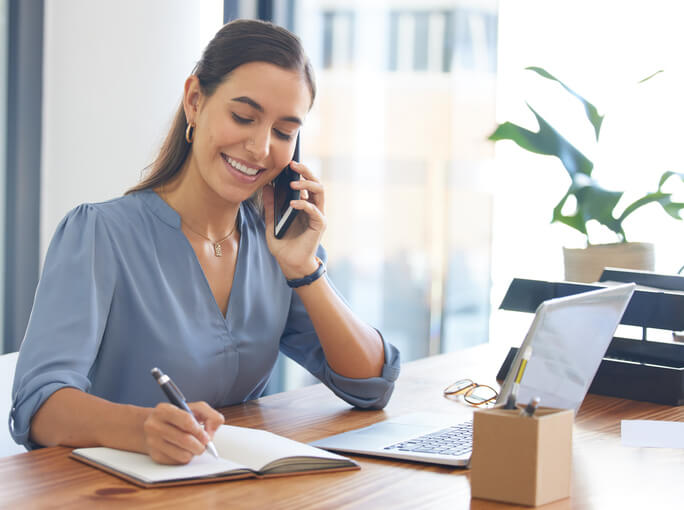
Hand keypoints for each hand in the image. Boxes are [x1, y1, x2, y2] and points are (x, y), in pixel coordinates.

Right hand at [143, 401, 223, 464]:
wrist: (154, 428)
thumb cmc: (178, 418)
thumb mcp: (194, 408)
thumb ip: (210, 415)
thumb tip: (211, 433)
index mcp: (164, 410)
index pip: (186, 421)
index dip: (200, 431)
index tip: (206, 436)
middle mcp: (154, 425)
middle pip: (185, 440)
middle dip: (200, 445)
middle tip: (204, 444)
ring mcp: (153, 442)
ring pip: (183, 454)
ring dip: (194, 452)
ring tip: (193, 445)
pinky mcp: (155, 456)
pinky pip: (178, 462)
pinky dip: (185, 457)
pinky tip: (183, 449)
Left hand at [263, 161, 326, 278]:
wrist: (289, 263)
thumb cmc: (283, 245)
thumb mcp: (271, 222)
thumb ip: (270, 206)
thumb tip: (266, 188)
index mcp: (304, 205)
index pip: (305, 183)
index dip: (299, 172)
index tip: (287, 164)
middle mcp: (313, 207)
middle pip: (316, 182)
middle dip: (305, 171)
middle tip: (293, 165)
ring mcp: (318, 215)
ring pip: (320, 191)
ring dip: (307, 184)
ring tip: (293, 183)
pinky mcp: (319, 225)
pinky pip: (315, 210)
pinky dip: (304, 204)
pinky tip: (293, 203)